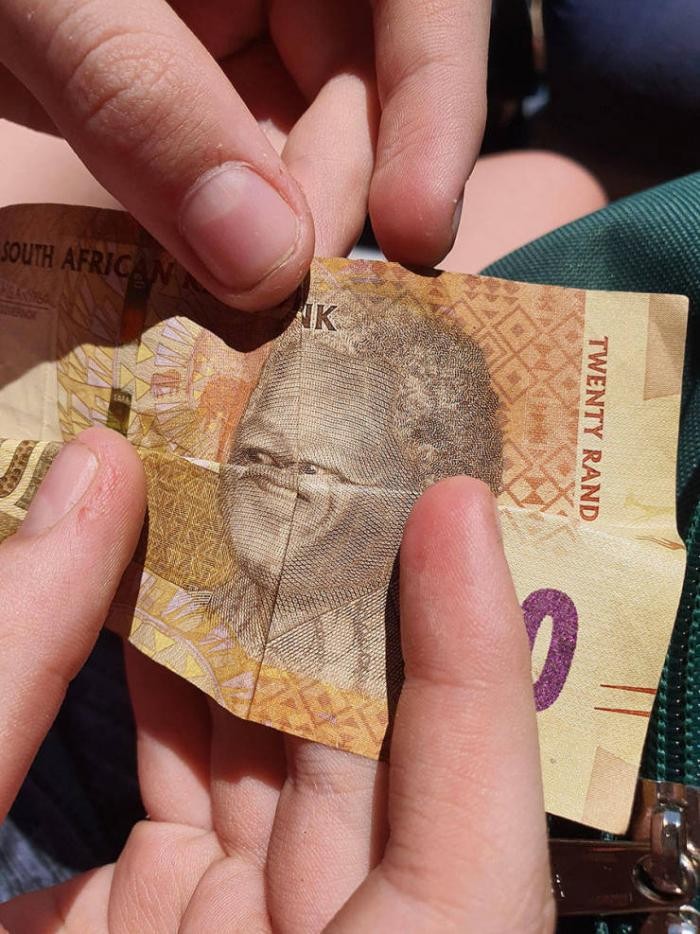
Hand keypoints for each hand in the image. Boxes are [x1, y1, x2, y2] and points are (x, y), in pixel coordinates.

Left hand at [0, 0, 489, 310]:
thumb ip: (146, 103)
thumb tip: (264, 262)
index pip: (421, 0)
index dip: (439, 107)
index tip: (414, 230)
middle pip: (365, 92)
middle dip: (331, 197)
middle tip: (281, 293)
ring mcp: (233, 37)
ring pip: (300, 151)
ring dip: (276, 236)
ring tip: (236, 302)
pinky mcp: (186, 99)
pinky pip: (232, 179)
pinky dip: (221, 238)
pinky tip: (201, 279)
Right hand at [0, 450, 552, 932]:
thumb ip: (11, 683)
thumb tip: (93, 483)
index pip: (466, 849)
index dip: (474, 667)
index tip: (458, 510)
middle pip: (370, 769)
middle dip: (347, 607)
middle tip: (327, 463)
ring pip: (279, 764)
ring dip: (256, 629)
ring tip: (242, 497)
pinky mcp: (155, 918)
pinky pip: (199, 785)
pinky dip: (182, 690)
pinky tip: (161, 590)